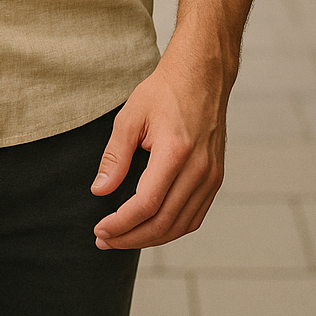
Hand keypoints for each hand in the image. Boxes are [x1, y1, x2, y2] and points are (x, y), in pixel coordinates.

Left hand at [90, 44, 227, 248]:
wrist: (201, 76)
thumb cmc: (164, 91)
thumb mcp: (130, 116)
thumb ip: (114, 156)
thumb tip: (100, 191)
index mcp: (175, 152)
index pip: (146, 204)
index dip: (121, 224)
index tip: (99, 229)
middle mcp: (198, 169)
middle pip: (164, 222)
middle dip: (131, 237)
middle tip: (104, 239)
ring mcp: (211, 175)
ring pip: (181, 225)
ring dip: (150, 239)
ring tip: (123, 238)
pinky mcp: (216, 177)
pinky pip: (195, 215)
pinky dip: (172, 228)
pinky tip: (151, 227)